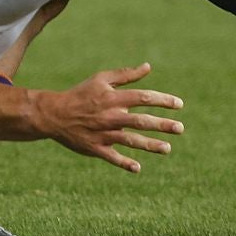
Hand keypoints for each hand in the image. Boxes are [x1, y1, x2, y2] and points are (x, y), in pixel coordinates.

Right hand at [34, 63, 184, 172]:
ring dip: (150, 145)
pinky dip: (124, 163)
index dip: (163, 101)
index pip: (144, 98)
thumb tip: (148, 67)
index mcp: (114, 98)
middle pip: (141, 121)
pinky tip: (138, 168)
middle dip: (162, 125)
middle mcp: (111, 116)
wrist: (54, 114)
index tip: (179, 105)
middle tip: (180, 128)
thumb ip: (126, 74)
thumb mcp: (102, 79)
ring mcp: (103, 134)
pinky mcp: (95, 148)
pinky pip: (112, 157)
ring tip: (168, 148)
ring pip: (130, 141)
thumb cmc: (81, 94)